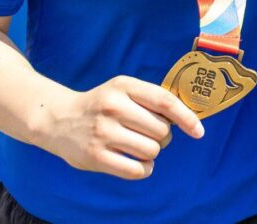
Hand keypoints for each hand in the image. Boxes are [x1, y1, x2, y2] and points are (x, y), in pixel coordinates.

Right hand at [38, 76, 204, 179]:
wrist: (58, 119)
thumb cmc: (101, 104)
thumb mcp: (122, 89)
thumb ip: (150, 98)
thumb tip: (187, 117)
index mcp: (123, 86)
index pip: (165, 102)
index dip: (187, 118)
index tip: (198, 131)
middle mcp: (113, 107)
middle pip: (161, 130)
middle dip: (163, 136)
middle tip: (149, 134)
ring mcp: (103, 132)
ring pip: (151, 151)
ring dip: (153, 153)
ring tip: (140, 147)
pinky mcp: (95, 156)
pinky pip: (136, 170)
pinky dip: (144, 169)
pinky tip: (138, 162)